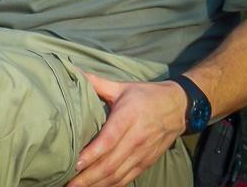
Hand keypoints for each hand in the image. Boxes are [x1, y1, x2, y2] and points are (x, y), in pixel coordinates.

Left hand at [67, 74, 186, 186]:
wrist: (177, 107)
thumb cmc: (145, 95)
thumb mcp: (121, 86)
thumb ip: (96, 83)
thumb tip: (73, 71)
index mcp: (127, 118)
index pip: (108, 141)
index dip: (91, 154)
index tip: (75, 163)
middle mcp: (135, 139)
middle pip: (110, 164)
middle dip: (88, 177)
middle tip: (68, 183)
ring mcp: (142, 154)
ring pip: (117, 176)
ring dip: (97, 185)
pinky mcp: (146, 163)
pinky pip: (127, 179)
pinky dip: (111, 186)